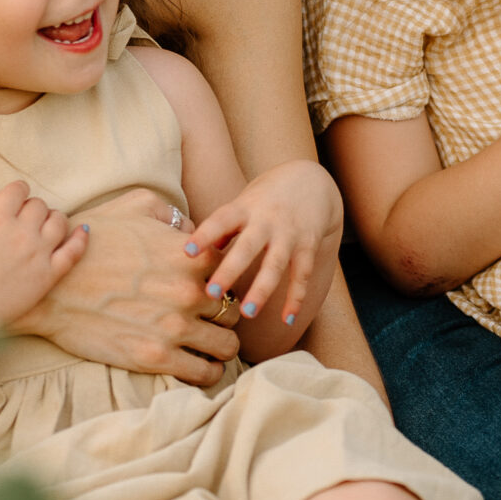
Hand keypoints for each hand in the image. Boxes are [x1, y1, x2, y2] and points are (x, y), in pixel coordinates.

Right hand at [0, 181, 87, 330]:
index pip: (18, 190)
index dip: (17, 191)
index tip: (15, 197)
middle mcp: (22, 231)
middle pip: (39, 205)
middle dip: (32, 207)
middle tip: (25, 218)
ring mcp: (39, 253)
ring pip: (59, 221)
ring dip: (53, 218)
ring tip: (46, 225)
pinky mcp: (49, 274)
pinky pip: (73, 250)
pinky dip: (81, 238)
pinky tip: (83, 230)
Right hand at [18, 189, 240, 383]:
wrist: (50, 287)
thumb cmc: (92, 243)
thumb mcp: (135, 206)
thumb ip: (175, 215)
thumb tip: (196, 232)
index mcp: (192, 254)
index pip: (233, 271)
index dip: (223, 279)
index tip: (210, 287)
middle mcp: (190, 291)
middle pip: (234, 310)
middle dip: (223, 314)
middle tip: (208, 318)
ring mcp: (174, 327)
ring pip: (227, 346)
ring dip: (220, 345)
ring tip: (206, 344)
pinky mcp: (156, 358)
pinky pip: (205, 374)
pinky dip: (207, 372)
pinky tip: (196, 364)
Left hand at [187, 161, 343, 328]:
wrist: (312, 180)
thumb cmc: (267, 195)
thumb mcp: (243, 202)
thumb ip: (223, 227)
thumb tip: (197, 253)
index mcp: (245, 207)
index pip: (222, 220)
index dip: (205, 235)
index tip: (187, 251)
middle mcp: (267, 220)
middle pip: (247, 247)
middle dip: (230, 270)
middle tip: (211, 293)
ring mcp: (289, 233)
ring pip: (275, 265)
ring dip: (261, 290)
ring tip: (247, 314)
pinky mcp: (308, 245)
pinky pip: (302, 275)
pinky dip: (296, 298)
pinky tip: (287, 319)